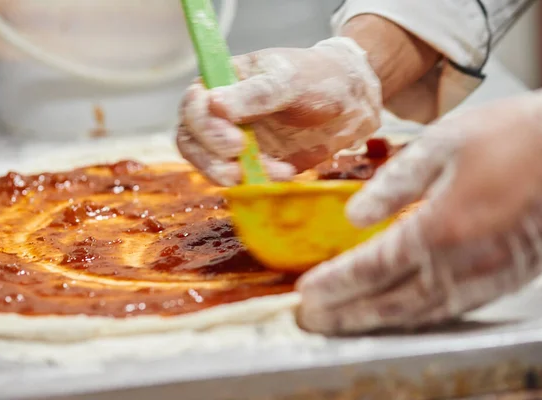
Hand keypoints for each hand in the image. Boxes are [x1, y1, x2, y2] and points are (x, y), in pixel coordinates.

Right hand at [176, 37, 381, 185]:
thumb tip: (214, 104)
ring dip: (235, 175)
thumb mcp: (287, 79)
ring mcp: (233, 140)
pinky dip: (258, 181)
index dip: (207, 129)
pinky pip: (241, 179)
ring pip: (210, 165)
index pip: (193, 107)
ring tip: (276, 171)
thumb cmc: (316, 77)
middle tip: (240, 170)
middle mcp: (219, 113)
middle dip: (213, 160)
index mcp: (221, 83)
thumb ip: (253, 94)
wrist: (350, 101)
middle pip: (191, 141)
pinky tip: (286, 171)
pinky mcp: (251, 162)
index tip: (235, 143)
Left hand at [297, 82, 541, 334]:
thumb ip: (396, 181)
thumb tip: (354, 216)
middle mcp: (464, 261)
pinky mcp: (507, 277)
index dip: (337, 282)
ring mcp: (488, 275)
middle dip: (347, 312)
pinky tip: (400, 316)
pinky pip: (453, 309)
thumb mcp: (444, 142)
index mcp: (442, 225)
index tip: (307, 291)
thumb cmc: (512, 136)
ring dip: (378, 322)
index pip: (374, 266)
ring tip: (346, 324)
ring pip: (422, 313)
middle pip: (392, 301)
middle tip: (314, 319)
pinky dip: (418, 318)